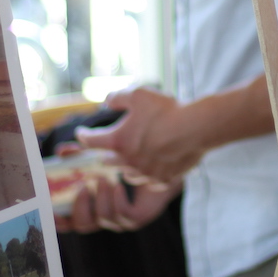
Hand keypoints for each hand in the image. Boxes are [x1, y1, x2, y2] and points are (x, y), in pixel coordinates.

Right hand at [53, 164, 180, 233]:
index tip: (48, 210)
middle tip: (83, 186)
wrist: (160, 162)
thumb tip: (62, 150)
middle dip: (79, 208)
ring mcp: (120, 220)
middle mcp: (103, 216)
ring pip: (103, 219)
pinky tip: (120, 184)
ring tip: (105, 178)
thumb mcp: (98, 155)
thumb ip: (80, 153)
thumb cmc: (126, 160)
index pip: (68, 221)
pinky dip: (118, 199)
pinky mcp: (137, 218)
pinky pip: (122, 215)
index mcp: (90, 206)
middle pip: (82, 225)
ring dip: (101, 199)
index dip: (57, 220)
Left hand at [73, 86, 206, 184]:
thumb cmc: (166, 110)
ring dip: (125, 165)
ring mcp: (145, 173)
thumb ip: (117, 98)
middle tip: (110, 145)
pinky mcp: (162, 180)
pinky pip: (149, 181)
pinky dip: (147, 174)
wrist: (196, 128)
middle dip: (105, 152)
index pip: (90, 141)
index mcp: (118, 141)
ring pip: (126, 173)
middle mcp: (128, 161)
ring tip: (131, 157)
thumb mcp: (138, 95)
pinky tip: (151, 167)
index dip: (83, 136)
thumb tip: (107, 102)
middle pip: (106, 161)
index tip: (81, 133)